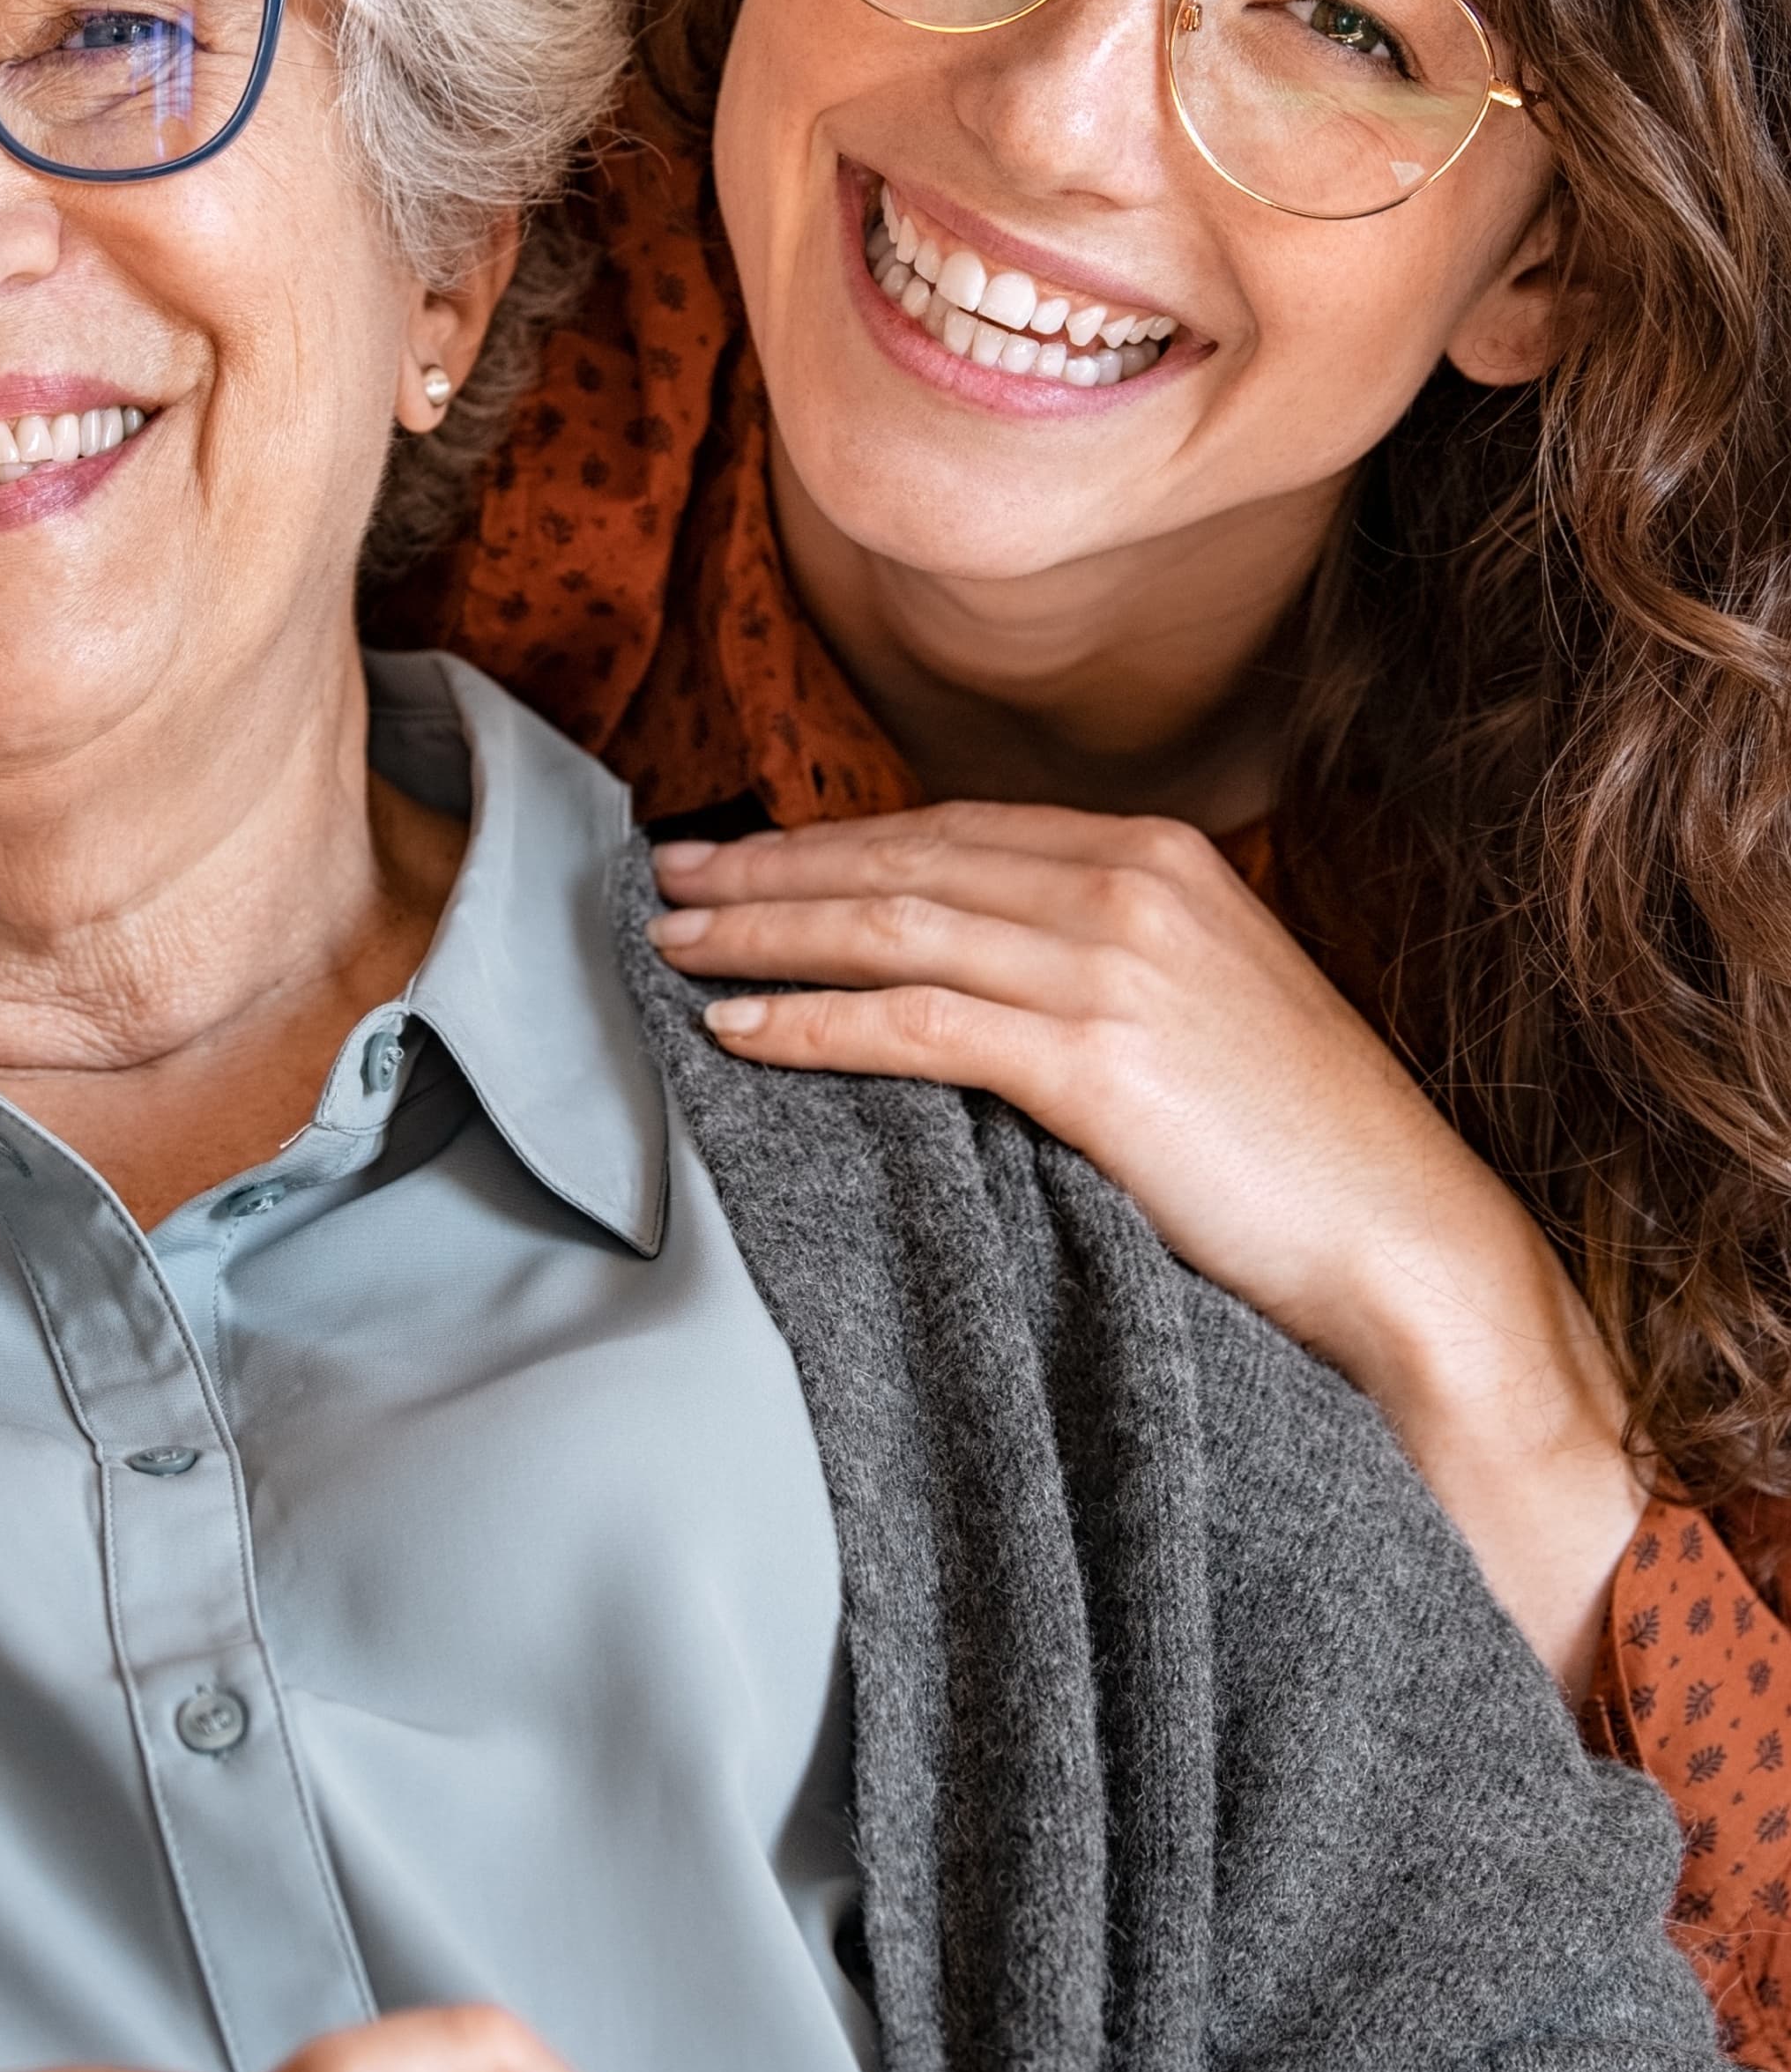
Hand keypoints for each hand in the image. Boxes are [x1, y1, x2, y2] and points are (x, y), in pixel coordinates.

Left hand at [652, 804, 1644, 1691]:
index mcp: (1155, 855)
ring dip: (765, 936)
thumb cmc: (1299, 1148)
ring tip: (674, 948)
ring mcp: (1114, 965)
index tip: (741, 855)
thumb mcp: (1197, 1004)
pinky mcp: (1096, 1061)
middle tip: (665, 880)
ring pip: (890, 928)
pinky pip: (915, 1024)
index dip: (830, 840)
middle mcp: (1131, 884)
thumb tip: (958, 957)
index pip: (949, 830)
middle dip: (769, 870)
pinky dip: (813, 1022)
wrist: (1406, 1241)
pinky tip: (741, 1032)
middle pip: (902, 862)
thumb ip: (1089, 956)